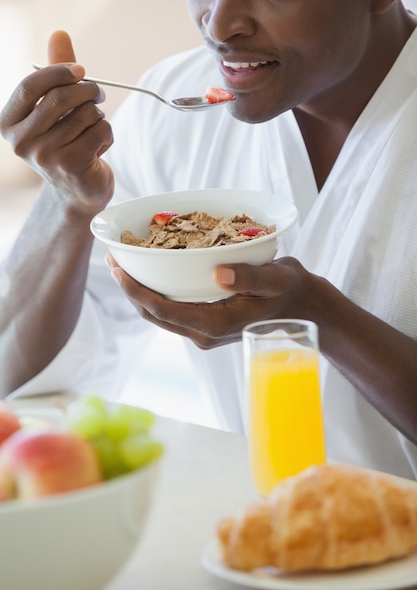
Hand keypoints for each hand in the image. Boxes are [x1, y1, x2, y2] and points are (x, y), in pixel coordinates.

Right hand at [0, 30, 113, 215]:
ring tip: (92, 130)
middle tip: (99, 94)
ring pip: (85, 115)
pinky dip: (107, 134)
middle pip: (60, 98)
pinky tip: (99, 147)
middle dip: (87, 90)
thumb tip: (60, 33)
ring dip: (98, 116)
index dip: (58, 72)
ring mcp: (46, 156)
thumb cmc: (66, 142)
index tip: (81, 70)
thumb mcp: (56, 108)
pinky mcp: (72, 166)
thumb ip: (56, 74)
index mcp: (10, 122)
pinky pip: (100, 131)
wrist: (79, 190)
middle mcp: (22, 141)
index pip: (31, 86)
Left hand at [105, 254, 313, 348]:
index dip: (134, 289)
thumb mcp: (276, 278)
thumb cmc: (292, 289)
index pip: (162, 309)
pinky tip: (150, 274)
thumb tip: (218, 273)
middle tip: (112, 258)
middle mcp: (204, 334)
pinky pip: (172, 313)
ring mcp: (204, 334)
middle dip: (129, 289)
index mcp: (215, 324)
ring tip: (123, 265)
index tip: (116, 267)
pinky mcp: (207, 327)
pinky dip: (155, 294)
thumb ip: (249, 276)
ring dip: (139, 292)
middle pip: (153, 314)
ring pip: (159, 315)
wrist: (305, 309)